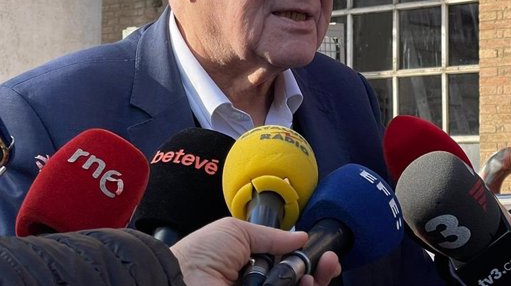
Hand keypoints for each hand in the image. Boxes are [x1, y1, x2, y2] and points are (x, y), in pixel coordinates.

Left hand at [171, 217, 340, 285]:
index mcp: (251, 268)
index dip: (307, 262)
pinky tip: (308, 283)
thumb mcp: (236, 232)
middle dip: (318, 273)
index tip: (321, 256)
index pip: (287, 268)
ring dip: (314, 282)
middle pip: (298, 284)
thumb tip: (300, 237)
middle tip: (329, 264)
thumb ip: (272, 237)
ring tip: (315, 275)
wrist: (178, 280)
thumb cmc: (198, 256)